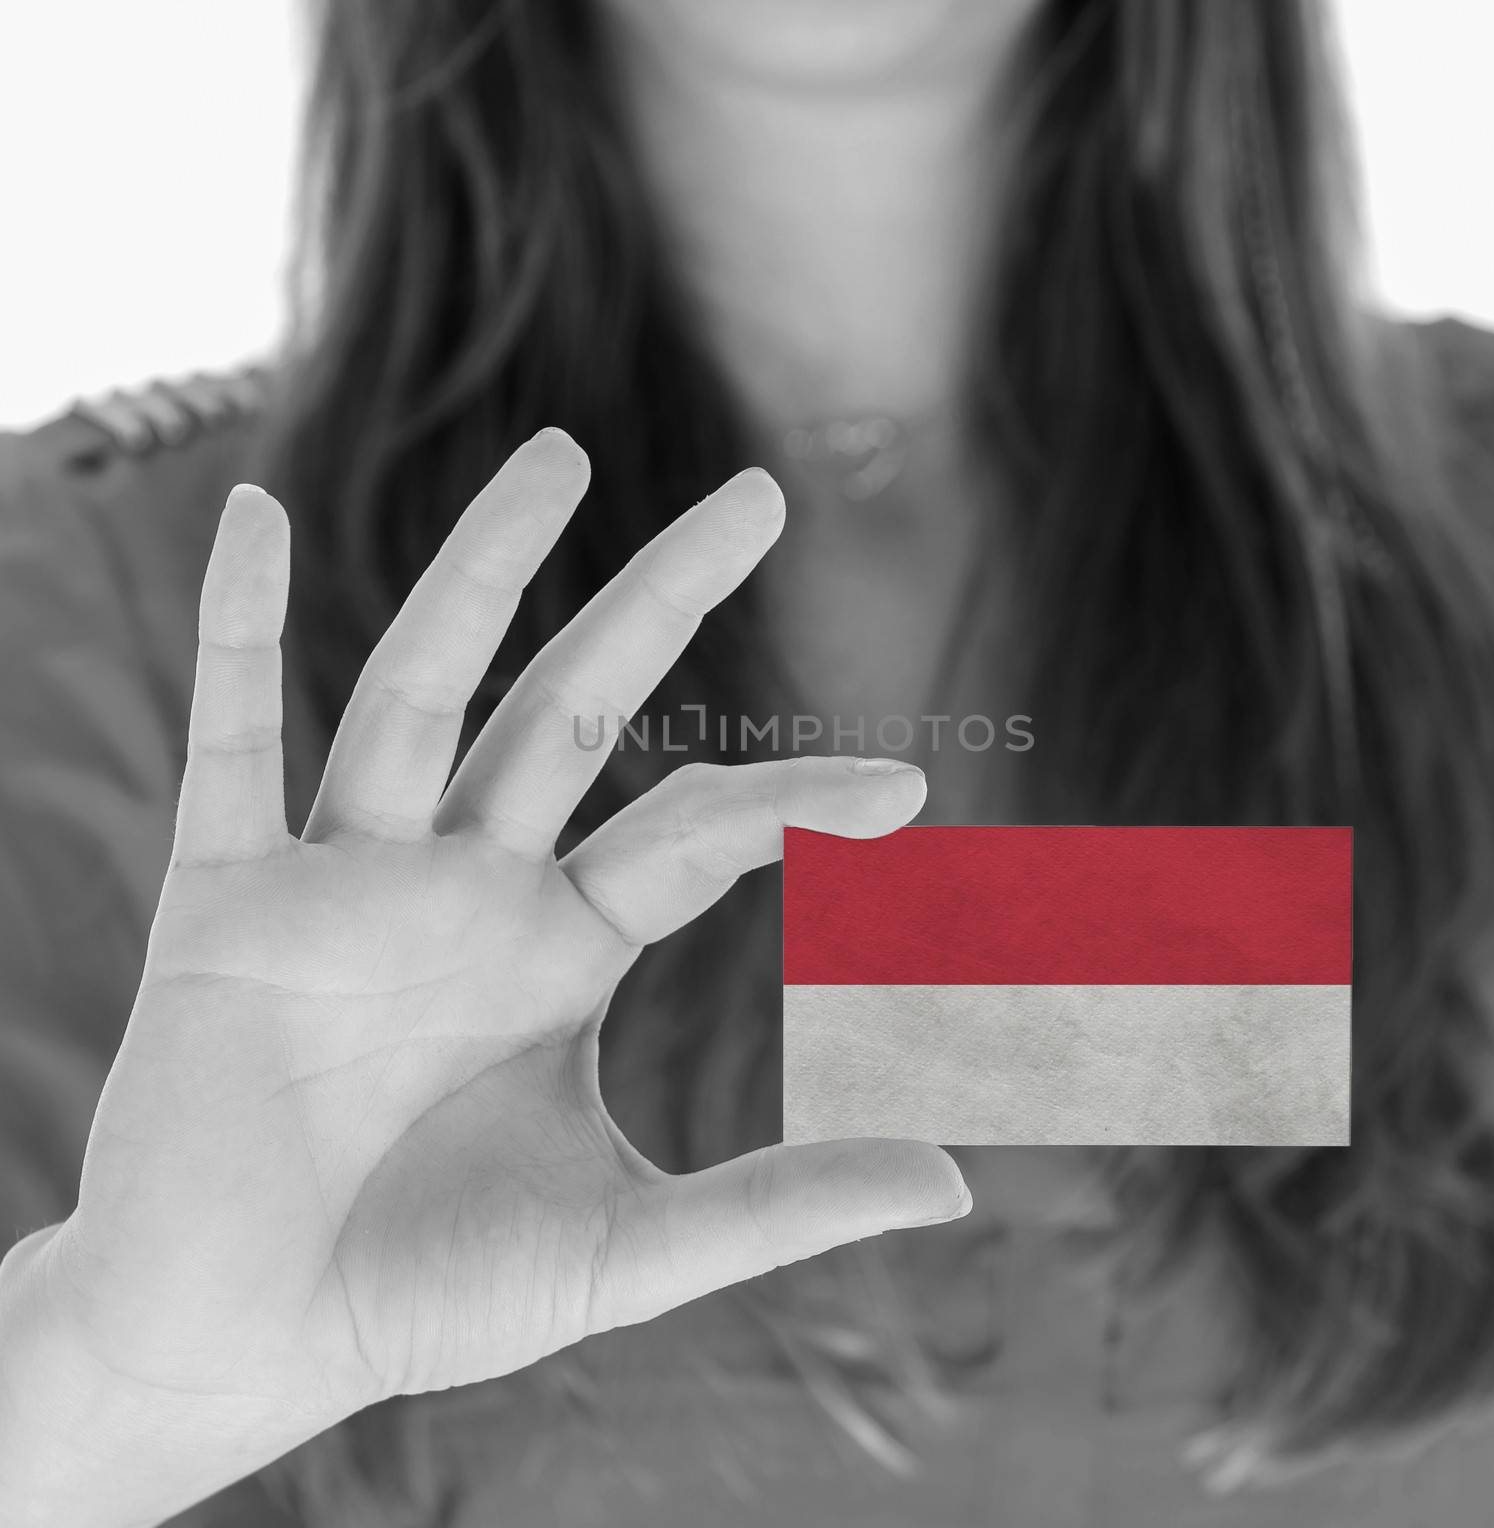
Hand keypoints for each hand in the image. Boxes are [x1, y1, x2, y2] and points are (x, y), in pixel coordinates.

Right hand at [5, 431, 965, 1523]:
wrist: (241, 1346)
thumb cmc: (423, 1294)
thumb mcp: (623, 1248)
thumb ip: (781, 1206)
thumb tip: (960, 1184)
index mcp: (559, 949)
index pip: (697, 833)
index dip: (798, 803)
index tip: (911, 791)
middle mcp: (466, 888)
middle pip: (575, 707)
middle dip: (663, 599)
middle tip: (763, 492)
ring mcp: (347, 882)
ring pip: (421, 690)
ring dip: (486, 572)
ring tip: (563, 456)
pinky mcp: (225, 903)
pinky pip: (226, 741)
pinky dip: (234, 630)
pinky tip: (252, 516)